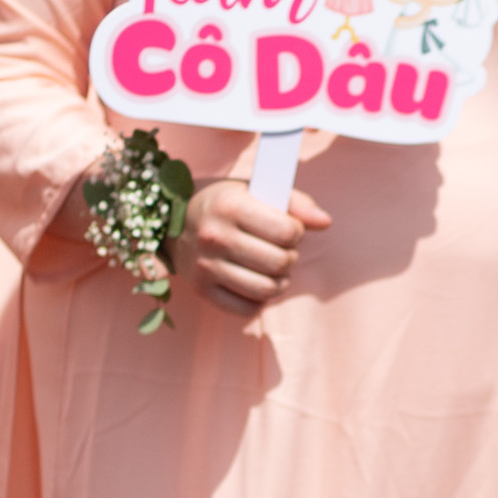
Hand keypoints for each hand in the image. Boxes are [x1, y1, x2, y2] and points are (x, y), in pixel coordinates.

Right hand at [186, 173, 331, 314]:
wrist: (172, 220)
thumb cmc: (223, 203)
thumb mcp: (254, 189)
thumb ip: (294, 202)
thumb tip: (325, 222)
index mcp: (229, 205)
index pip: (287, 231)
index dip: (297, 232)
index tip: (290, 229)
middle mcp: (214, 236)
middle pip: (279, 263)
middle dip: (290, 258)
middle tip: (283, 251)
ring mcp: (205, 266)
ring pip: (266, 290)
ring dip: (279, 282)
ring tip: (274, 269)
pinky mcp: (201, 289)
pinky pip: (246, 309)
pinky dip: (259, 300)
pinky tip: (257, 284)